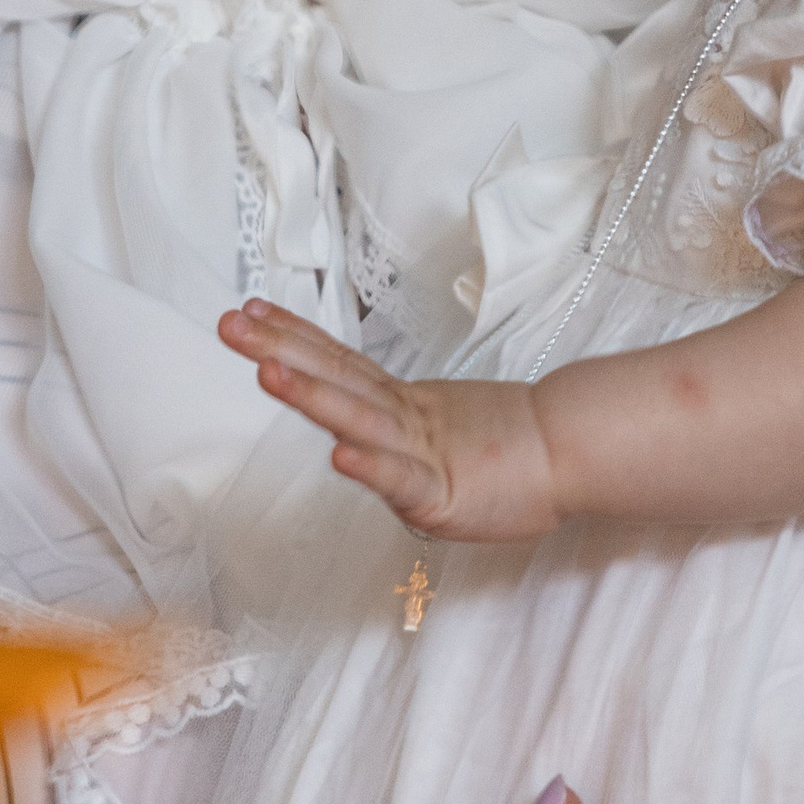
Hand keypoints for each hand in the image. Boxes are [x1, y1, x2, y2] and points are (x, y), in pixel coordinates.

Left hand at [222, 300, 560, 539]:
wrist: (572, 454)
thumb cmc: (510, 449)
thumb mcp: (442, 428)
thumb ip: (401, 421)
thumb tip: (361, 418)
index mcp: (402, 404)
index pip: (339, 361)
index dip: (293, 335)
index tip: (251, 309)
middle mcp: (403, 418)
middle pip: (334, 377)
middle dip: (279, 349)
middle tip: (231, 323)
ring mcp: (421, 452)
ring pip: (360, 419)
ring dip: (312, 395)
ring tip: (268, 371)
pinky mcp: (442, 494)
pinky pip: (401, 480)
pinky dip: (370, 467)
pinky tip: (339, 454)